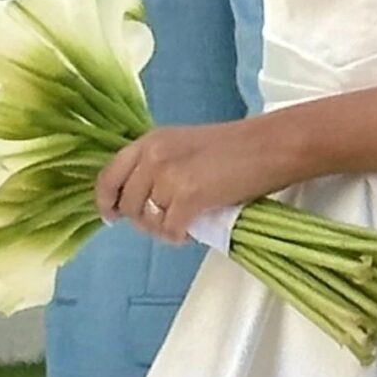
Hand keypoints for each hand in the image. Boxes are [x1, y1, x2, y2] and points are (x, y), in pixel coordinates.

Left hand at [96, 121, 292, 247]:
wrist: (270, 146)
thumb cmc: (235, 147)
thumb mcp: (184, 146)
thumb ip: (158, 166)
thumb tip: (143, 201)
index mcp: (150, 140)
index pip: (108, 175)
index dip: (105, 201)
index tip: (112, 217)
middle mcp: (152, 155)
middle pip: (128, 204)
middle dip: (142, 221)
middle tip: (165, 224)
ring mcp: (168, 175)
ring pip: (147, 220)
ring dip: (162, 230)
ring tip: (182, 227)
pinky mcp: (188, 196)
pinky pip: (169, 230)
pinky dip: (178, 236)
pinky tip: (191, 232)